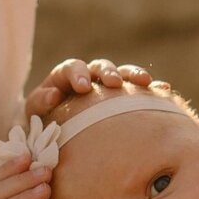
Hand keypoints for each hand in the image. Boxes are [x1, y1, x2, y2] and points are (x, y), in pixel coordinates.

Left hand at [25, 58, 154, 118]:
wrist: (55, 132)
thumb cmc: (43, 121)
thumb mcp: (35, 112)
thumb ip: (39, 102)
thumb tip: (53, 96)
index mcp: (65, 77)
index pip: (71, 68)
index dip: (77, 74)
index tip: (82, 86)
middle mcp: (88, 76)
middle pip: (100, 66)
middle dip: (108, 72)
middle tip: (114, 83)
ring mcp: (107, 85)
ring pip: (122, 73)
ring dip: (132, 75)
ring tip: (145, 82)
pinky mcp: (122, 97)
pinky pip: (138, 90)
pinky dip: (150, 88)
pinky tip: (163, 89)